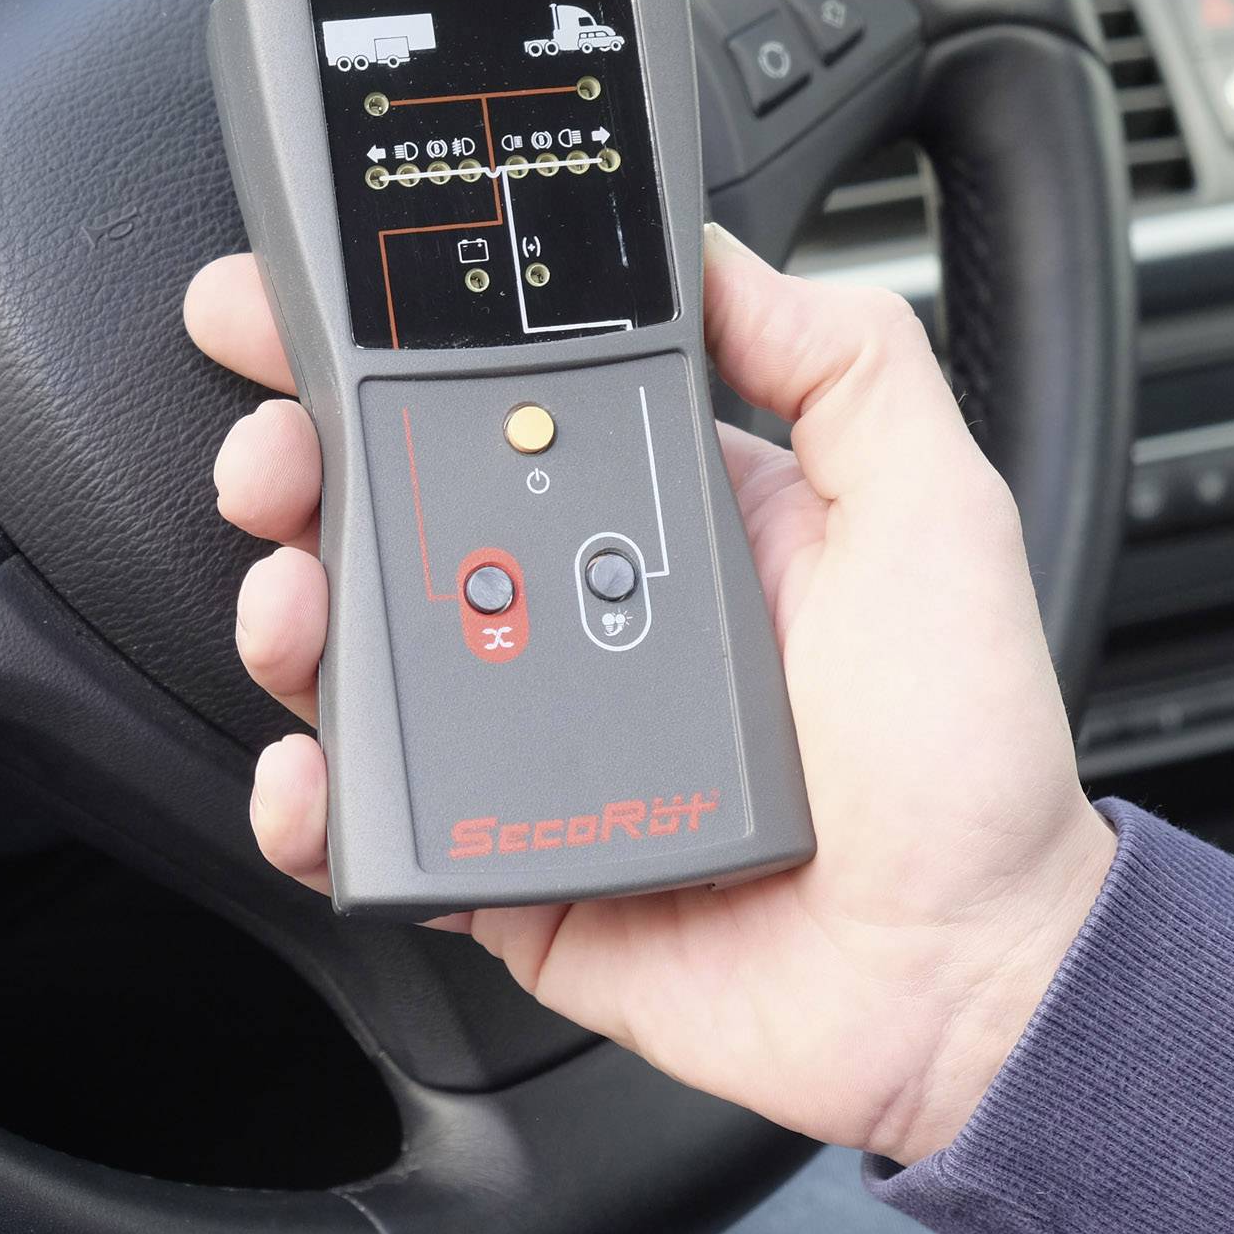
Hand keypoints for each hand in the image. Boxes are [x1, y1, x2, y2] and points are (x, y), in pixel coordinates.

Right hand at [183, 225, 1116, 1164]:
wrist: (962, 976)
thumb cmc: (963, 756)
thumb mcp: (930, 511)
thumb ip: (841, 364)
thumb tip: (715, 258)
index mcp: (658, 520)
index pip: (495, 410)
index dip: (388, 358)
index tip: (305, 315)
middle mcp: (575, 615)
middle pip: (390, 519)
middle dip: (296, 468)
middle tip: (270, 459)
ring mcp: (526, 739)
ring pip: (359, 657)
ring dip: (289, 615)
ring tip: (293, 607)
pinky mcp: (501, 854)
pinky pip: (373, 820)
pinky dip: (311, 795)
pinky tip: (311, 770)